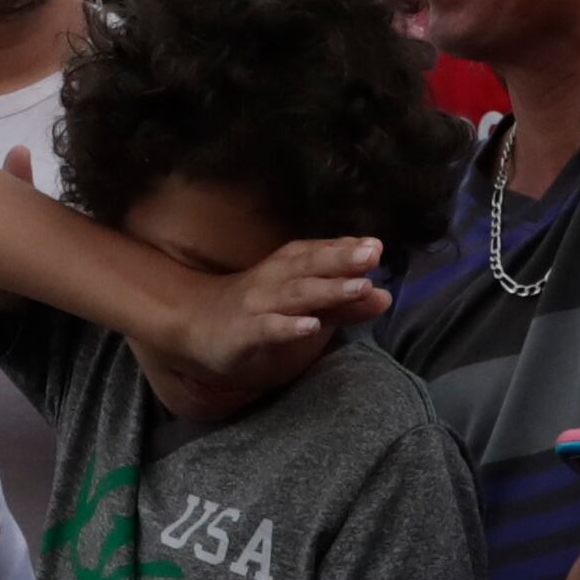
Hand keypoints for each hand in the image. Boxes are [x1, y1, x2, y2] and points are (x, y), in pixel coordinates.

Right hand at [129, 236, 387, 424]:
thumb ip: (344, 303)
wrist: (194, 325)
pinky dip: (288, 326)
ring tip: (360, 287)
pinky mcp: (243, 333)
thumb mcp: (302, 307)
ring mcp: (257, 306)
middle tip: (373, 254)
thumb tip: (385, 295)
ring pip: (296, 294)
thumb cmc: (255, 313)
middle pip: (310, 267)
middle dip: (342, 259)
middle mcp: (273, 281)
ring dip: (328, 289)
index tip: (376, 246)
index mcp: (288, 269)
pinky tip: (310, 327)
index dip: (346, 249)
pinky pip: (267, 328)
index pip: (319, 254)